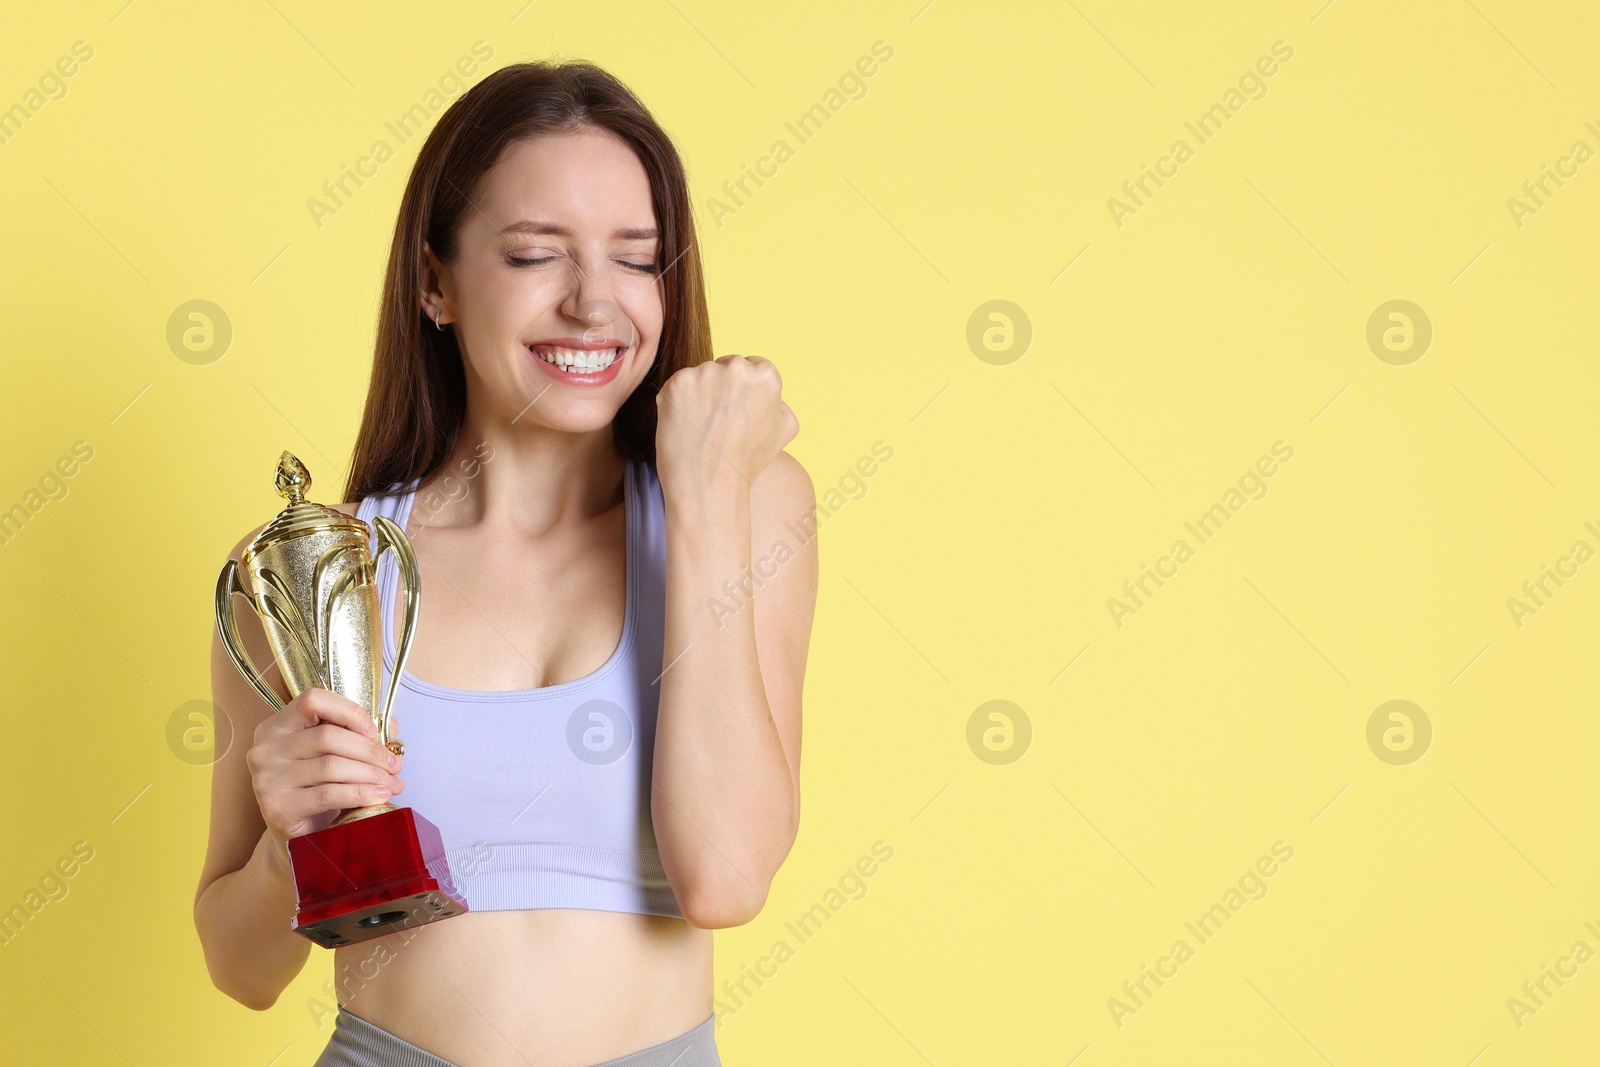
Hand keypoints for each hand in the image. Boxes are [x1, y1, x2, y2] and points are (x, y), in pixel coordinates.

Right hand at [245, 687, 402, 849]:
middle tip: (395, 765)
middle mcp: (266, 749)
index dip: (348, 711)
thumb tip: (390, 727)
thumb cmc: (317, 789)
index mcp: (277, 726)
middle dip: (370, 751)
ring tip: (392, 783)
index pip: (312, 701)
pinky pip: (328, 794)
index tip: (374, 731)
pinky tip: (378, 796)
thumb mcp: (334, 756)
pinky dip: (360, 793)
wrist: (297, 837)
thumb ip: (357, 734)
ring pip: (330, 766)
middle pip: (327, 737)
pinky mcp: (278, 807)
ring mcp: (268, 779)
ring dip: (370, 774)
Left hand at [655, 354, 797, 492]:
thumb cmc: (747, 462)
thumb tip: (773, 396)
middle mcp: (736, 368)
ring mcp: (704, 373)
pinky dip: (677, 403)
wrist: (709, 486)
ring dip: (698, 394)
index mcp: (766, 375)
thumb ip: (781, 403)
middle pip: (726, 367)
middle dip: (721, 388)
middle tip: (718, 423)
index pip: (754, 367)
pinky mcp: (676, 384)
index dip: (743, 392)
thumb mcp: (785, 430)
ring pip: (700, 376)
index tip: (736, 413)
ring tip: (702, 428)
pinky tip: (685, 427)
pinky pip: (677, 387)